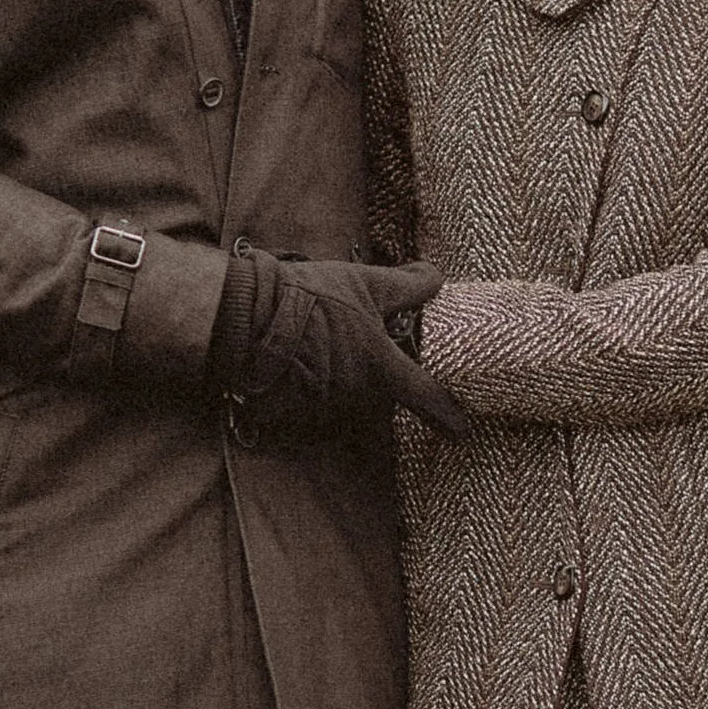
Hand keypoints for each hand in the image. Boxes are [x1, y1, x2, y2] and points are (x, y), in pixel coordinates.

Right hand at [214, 250, 470, 438]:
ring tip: (305, 336)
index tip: (461, 432)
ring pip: (336, 391)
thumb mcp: (363, 283)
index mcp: (379, 365)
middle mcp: (354, 392)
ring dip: (328, 371)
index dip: (445, 414)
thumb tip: (437, 276)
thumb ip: (406, 286)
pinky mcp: (288, 412)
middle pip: (370, 387)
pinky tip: (284, 355)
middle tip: (337, 334)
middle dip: (361, 365)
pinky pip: (302, 399)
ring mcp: (321, 406)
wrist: (247, 316)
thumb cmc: (309, 297)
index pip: (422, 394)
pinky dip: (298, 381)